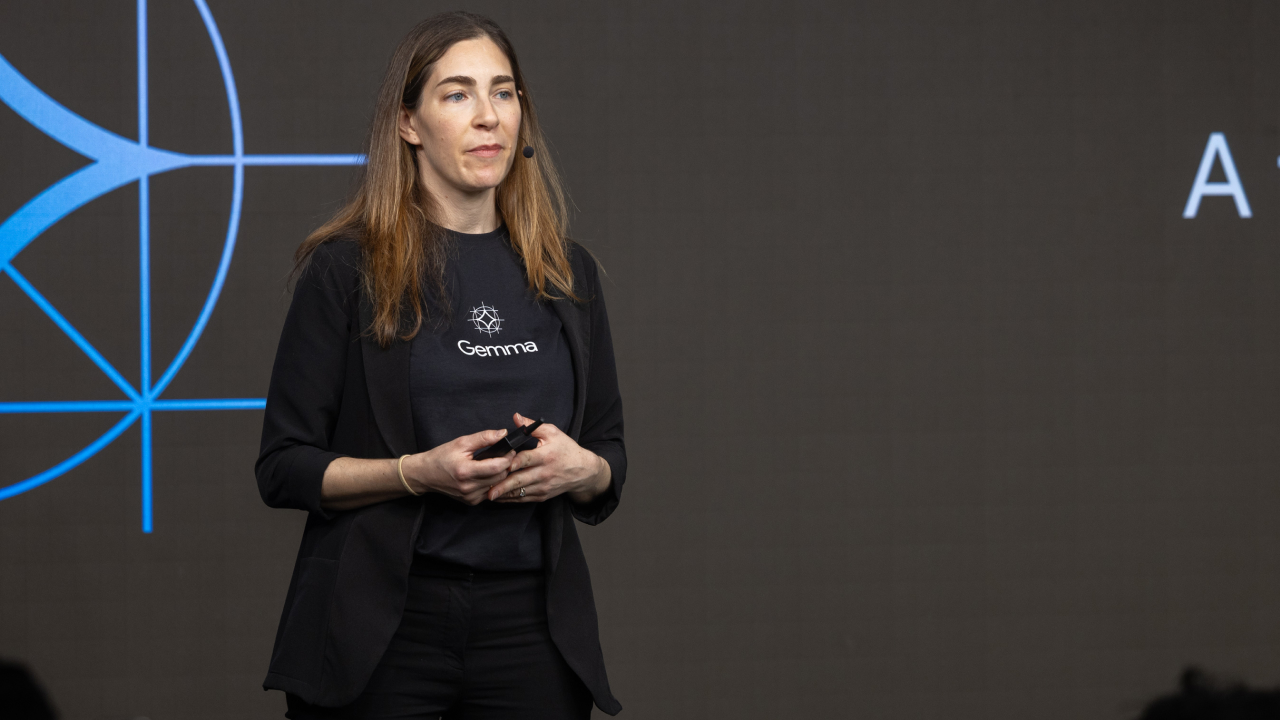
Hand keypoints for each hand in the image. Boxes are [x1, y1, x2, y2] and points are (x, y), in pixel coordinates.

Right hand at [404, 428, 515, 504]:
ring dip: (501, 475)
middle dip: (506, 466)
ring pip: (497, 485)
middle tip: (506, 455)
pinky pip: (490, 492)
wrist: (425, 475)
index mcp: (465, 471)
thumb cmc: (441, 457)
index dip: (507, 458)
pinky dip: (492, 483)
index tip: (510, 450)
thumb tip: (502, 433)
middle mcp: (468, 487)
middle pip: (500, 477)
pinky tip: (488, 474)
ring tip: (498, 463)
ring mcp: (470, 497)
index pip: (497, 467)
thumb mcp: (461, 442)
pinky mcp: (471, 502)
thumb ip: (483, 438)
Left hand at [487, 413, 609, 503]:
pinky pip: (524, 499)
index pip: (527, 459)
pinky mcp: (543, 495)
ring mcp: (543, 486)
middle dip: (503, 485)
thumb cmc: (566, 449)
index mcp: (546, 455)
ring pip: (521, 492)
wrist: (583, 471)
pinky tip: (500, 497)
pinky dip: (511, 499)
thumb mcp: (553, 433)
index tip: (500, 464)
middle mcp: (544, 473)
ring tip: (489, 495)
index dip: (513, 462)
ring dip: (504, 494)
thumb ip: (532, 426)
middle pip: (520, 480)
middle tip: (488, 489)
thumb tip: (515, 417)